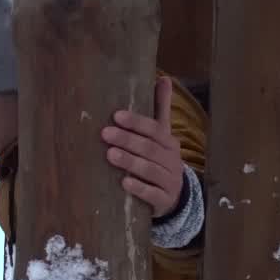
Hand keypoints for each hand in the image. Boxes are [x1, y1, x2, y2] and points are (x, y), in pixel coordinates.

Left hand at [101, 77, 183, 217]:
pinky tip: (124, 183)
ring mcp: (169, 182)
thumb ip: (160, 109)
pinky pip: (152, 195)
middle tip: (105, 133)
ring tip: (110, 155)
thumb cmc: (160, 160)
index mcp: (169, 143)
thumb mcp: (162, 135)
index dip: (137, 122)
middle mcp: (172, 161)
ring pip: (150, 170)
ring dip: (130, 162)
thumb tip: (164, 78)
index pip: (155, 129)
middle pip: (150, 148)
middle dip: (128, 140)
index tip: (116, 115)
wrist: (174, 197)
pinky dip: (139, 189)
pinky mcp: (163, 201)